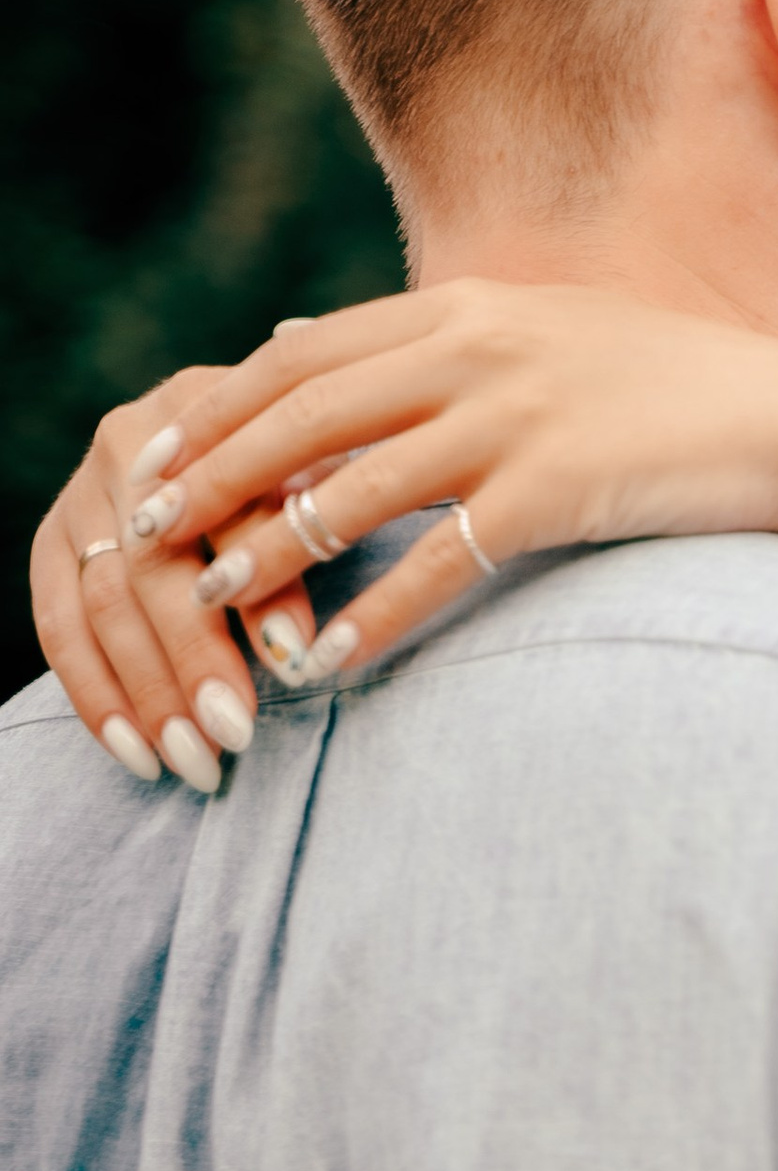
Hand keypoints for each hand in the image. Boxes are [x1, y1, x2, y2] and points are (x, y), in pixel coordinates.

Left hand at [30, 282, 777, 781]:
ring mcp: (520, 418)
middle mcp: (481, 349)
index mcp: (467, 307)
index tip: (159, 464)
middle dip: (215, 480)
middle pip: (306, 414)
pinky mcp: (560, 492)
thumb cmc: (668, 392)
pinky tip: (331, 663)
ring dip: (272, 554)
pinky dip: (375, 617)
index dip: (223, 412)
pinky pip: (439, 564)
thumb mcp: (542, 336)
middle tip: (147, 540)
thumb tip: (296, 344)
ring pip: (356, 489)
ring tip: (214, 610)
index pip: (304, 354)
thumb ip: (430, 342)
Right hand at [30, 368, 273, 790]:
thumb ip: (310, 533)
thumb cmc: (313, 465)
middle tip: (233, 737)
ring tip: (191, 762)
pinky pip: (57, 625)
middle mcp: (130, 439)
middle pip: (151, 566)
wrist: (253, 435)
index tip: (297, 666)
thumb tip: (299, 650)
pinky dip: (93, 694)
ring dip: (144, 693)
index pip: (227, 512)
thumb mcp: (331, 476)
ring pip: (100, 604)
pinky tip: (133, 751)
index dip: (259, 594)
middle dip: (192, 662)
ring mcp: (82, 490)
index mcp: (210, 408)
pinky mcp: (52, 538)